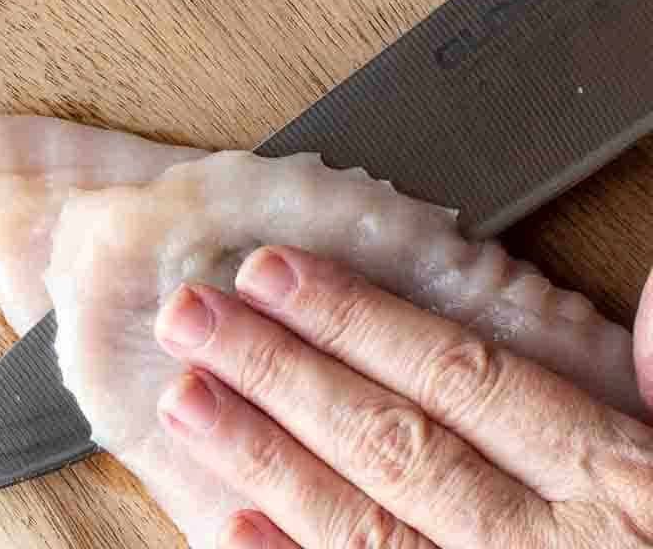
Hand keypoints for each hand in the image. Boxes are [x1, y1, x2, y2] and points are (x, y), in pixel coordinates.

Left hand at [153, 245, 652, 547]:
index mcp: (611, 484)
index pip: (458, 379)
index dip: (356, 320)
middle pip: (390, 441)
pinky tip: (234, 525)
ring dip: (264, 459)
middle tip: (190, 315)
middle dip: (278, 371)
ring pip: (364, 527)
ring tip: (188, 400)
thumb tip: (651, 296)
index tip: (269, 271)